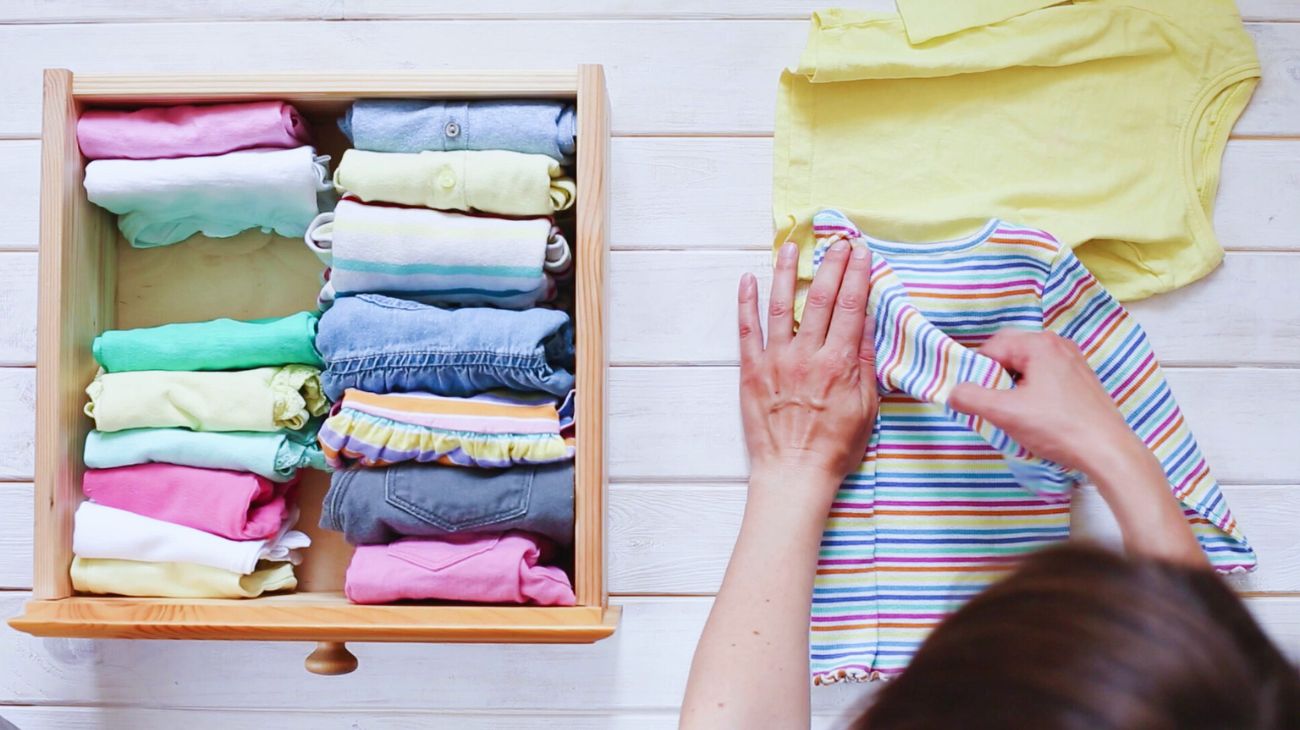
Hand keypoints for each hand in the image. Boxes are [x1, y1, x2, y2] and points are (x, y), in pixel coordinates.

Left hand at [736, 238, 877, 489]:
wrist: (793, 474)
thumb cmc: (835, 447)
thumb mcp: (866, 407)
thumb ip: (865, 361)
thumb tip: (867, 321)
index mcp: (839, 363)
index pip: (850, 306)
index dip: (857, 274)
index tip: (861, 251)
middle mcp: (806, 355)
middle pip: (819, 298)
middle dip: (830, 264)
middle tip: (837, 240)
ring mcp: (776, 361)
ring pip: (780, 305)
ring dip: (786, 272)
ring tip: (791, 246)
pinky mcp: (751, 371)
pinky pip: (747, 330)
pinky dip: (746, 302)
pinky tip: (749, 279)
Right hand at [947, 329, 1145, 478]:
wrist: (1107, 451)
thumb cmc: (1057, 427)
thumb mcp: (1005, 413)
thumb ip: (970, 398)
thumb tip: (953, 392)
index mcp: (1039, 344)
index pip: (992, 347)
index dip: (977, 371)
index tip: (976, 397)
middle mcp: (1058, 345)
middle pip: (1011, 354)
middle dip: (996, 378)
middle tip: (994, 405)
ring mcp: (1074, 361)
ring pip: (1028, 367)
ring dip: (1014, 387)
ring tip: (1015, 413)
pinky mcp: (1082, 380)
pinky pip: (1046, 377)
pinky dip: (1033, 392)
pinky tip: (1037, 416)